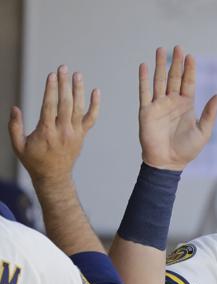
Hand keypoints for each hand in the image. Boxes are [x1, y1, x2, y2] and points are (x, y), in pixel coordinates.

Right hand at [8, 65, 98, 183]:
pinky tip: (96, 91)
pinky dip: (95, 105)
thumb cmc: (34, 161)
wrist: (54, 177)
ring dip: (78, 90)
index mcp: (46, 132)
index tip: (51, 75)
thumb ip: (14, 127)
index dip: (51, 89)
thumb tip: (15, 108)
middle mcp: (63, 131)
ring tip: (77, 74)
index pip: (49, 106)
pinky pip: (91, 118)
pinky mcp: (82, 135)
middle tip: (63, 67)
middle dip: (64, 84)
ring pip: (78, 108)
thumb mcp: (18, 146)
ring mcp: (75, 133)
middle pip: (65, 104)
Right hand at [139, 46, 216, 169]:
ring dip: (159, 66)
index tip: (191, 56)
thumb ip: (209, 114)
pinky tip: (144, 66)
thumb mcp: (203, 132)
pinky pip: (144, 92)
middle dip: (175, 62)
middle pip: (174, 78)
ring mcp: (159, 105)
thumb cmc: (187, 150)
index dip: (189, 69)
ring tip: (160, 49)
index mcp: (186, 106)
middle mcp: (172, 102)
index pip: (188, 83)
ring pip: (159, 80)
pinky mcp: (146, 111)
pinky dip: (143, 79)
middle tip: (178, 47)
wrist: (168, 162)